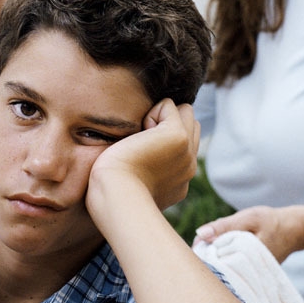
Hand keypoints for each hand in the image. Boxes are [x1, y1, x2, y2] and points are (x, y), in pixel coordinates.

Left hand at [88, 99, 200, 217]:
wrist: (115, 197)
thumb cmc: (112, 194)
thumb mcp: (134, 185)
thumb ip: (145, 174)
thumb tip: (139, 160)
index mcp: (180, 179)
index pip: (186, 143)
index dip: (165, 137)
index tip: (142, 154)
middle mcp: (189, 165)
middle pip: (191, 124)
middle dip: (168, 124)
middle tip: (142, 143)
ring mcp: (187, 151)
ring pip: (184, 112)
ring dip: (162, 117)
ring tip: (142, 139)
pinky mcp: (177, 136)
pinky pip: (169, 105)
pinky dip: (152, 112)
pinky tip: (140, 133)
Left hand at [193, 205, 303, 263]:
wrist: (296, 230)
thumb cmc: (272, 221)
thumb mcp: (249, 218)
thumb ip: (224, 226)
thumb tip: (200, 234)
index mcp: (246, 260)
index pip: (216, 264)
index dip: (203, 253)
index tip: (196, 244)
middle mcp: (248, 272)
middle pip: (219, 269)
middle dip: (208, 258)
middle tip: (201, 246)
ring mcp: (251, 273)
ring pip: (225, 267)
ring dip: (216, 257)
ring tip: (211, 247)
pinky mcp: (251, 270)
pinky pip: (233, 265)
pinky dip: (226, 257)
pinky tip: (223, 248)